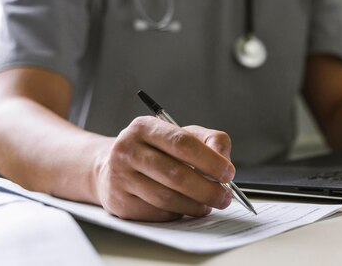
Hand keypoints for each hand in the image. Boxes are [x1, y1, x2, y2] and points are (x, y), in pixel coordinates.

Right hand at [94, 116, 234, 221]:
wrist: (112, 167)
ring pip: (167, 198)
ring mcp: (120, 177)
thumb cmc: (157, 150)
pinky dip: (177, 213)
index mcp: (144, 127)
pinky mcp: (119, 202)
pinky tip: (185, 208)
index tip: (228, 173)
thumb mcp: (182, 134)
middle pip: (175, 174)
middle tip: (225, 197)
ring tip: (208, 205)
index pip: (182, 143)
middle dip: (207, 189)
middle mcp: (127, 150)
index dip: (210, 160)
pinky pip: (157, 213)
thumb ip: (210, 140)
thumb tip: (225, 161)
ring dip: (195, 205)